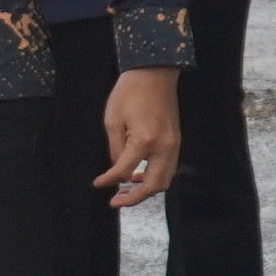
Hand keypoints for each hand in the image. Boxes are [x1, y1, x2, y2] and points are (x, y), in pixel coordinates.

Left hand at [99, 67, 180, 207]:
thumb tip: (117, 168)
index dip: (109, 181)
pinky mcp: (176, 141)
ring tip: (127, 191)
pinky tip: (139, 176)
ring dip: (146, 190)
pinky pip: (168, 168)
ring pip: (164, 180)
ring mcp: (174, 145)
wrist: (154, 73)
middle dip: (134, 199)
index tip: (98, 184)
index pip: (124, 171)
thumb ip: (115, 148)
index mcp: (144, 140)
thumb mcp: (112, 119)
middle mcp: (163, 146)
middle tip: (116, 202)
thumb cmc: (131, 92)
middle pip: (153, 186)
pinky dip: (155, 177)